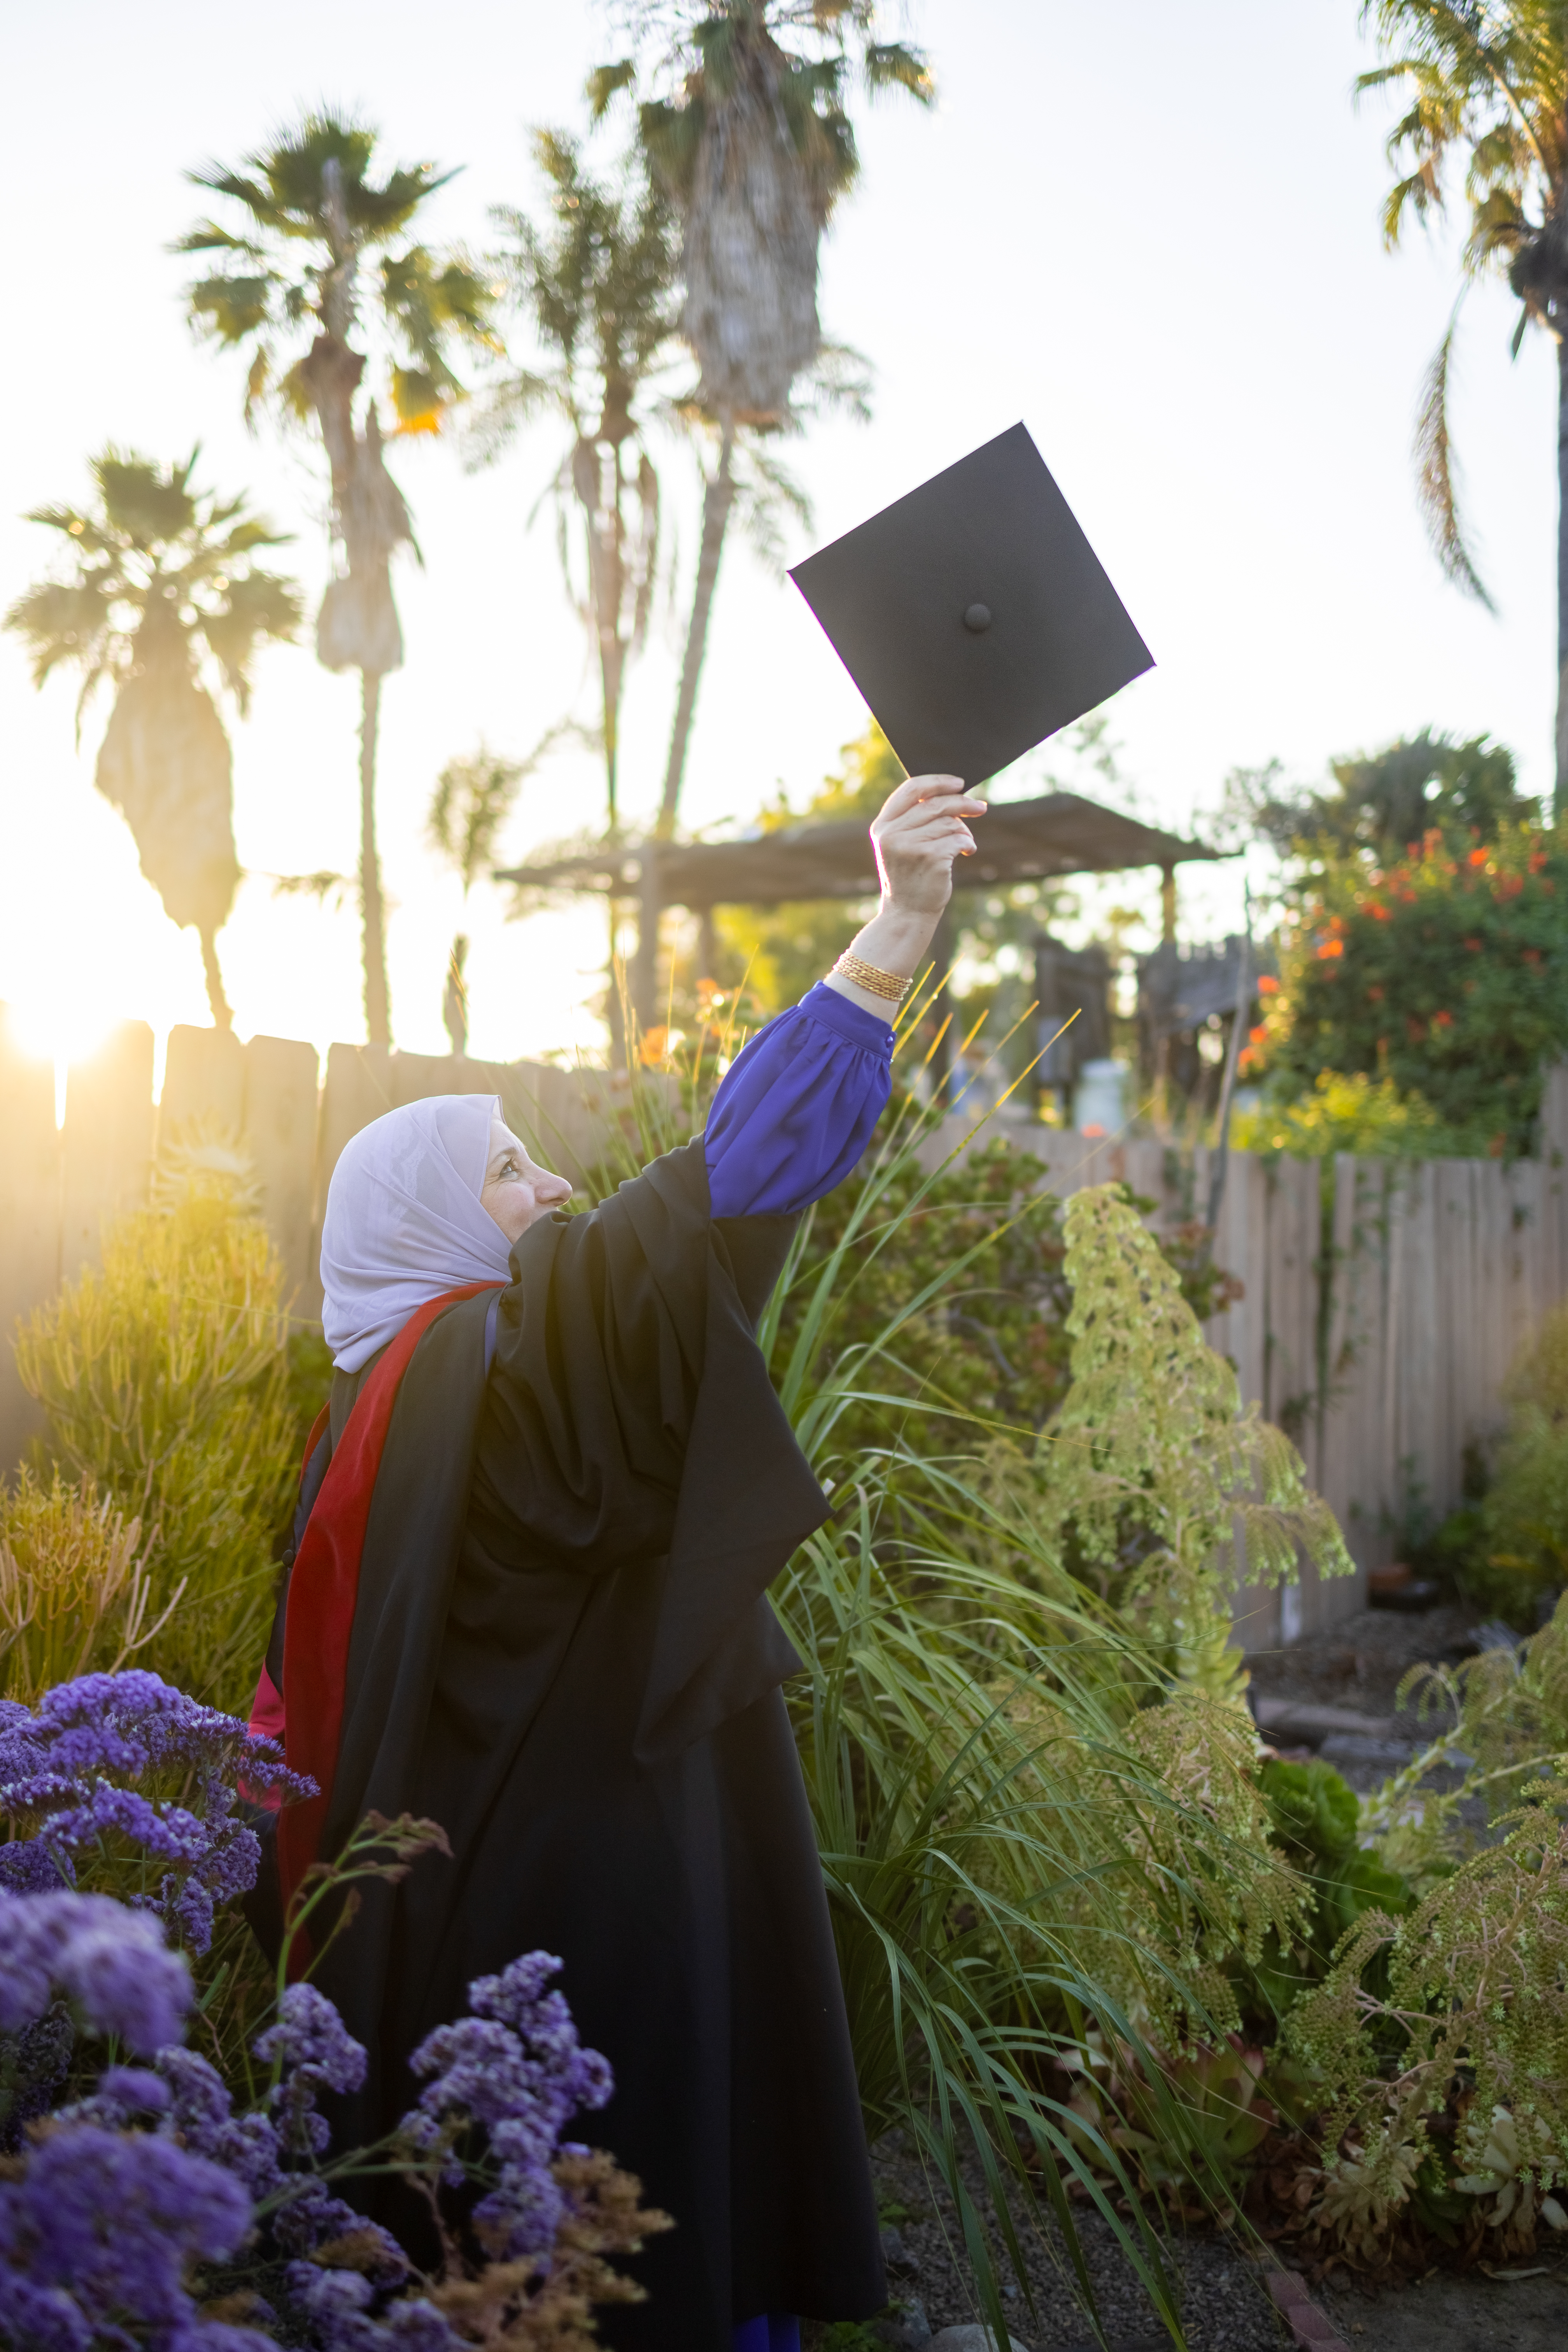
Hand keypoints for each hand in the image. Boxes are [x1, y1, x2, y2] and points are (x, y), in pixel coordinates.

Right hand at [869, 774, 987, 916]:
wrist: (908, 913)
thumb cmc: (910, 877)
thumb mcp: (901, 845)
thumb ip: (913, 820)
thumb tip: (951, 793)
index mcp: (882, 826)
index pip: (911, 789)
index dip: (938, 782)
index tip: (959, 783)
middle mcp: (892, 834)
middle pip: (936, 803)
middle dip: (963, 803)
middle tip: (981, 808)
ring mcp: (909, 846)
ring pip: (949, 822)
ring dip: (964, 831)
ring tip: (964, 844)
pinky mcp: (929, 858)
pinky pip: (958, 839)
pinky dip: (968, 844)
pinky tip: (966, 852)